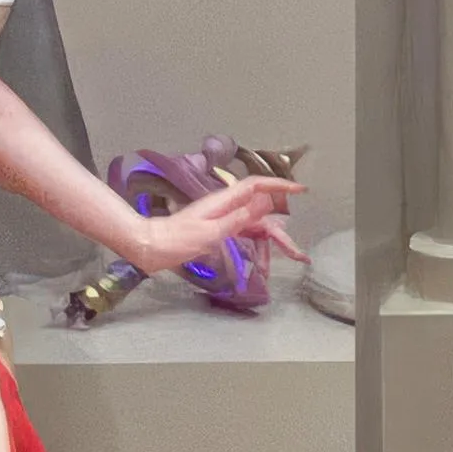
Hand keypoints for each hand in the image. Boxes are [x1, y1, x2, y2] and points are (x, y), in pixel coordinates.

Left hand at [121, 176, 308, 276]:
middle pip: (262, 214)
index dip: (280, 186)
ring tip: (279, 265)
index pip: (258, 187)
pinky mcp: (218, 231)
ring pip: (255, 228)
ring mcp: (223, 219)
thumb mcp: (212, 231)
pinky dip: (255, 248)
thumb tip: (266, 201)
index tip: (301, 190)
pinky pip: (245, 236)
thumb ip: (240, 217)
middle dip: (281, 233)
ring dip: (269, 246)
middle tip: (298, 254)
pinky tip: (262, 262)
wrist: (151, 248)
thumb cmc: (177, 240)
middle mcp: (226, 207)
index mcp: (224, 202)